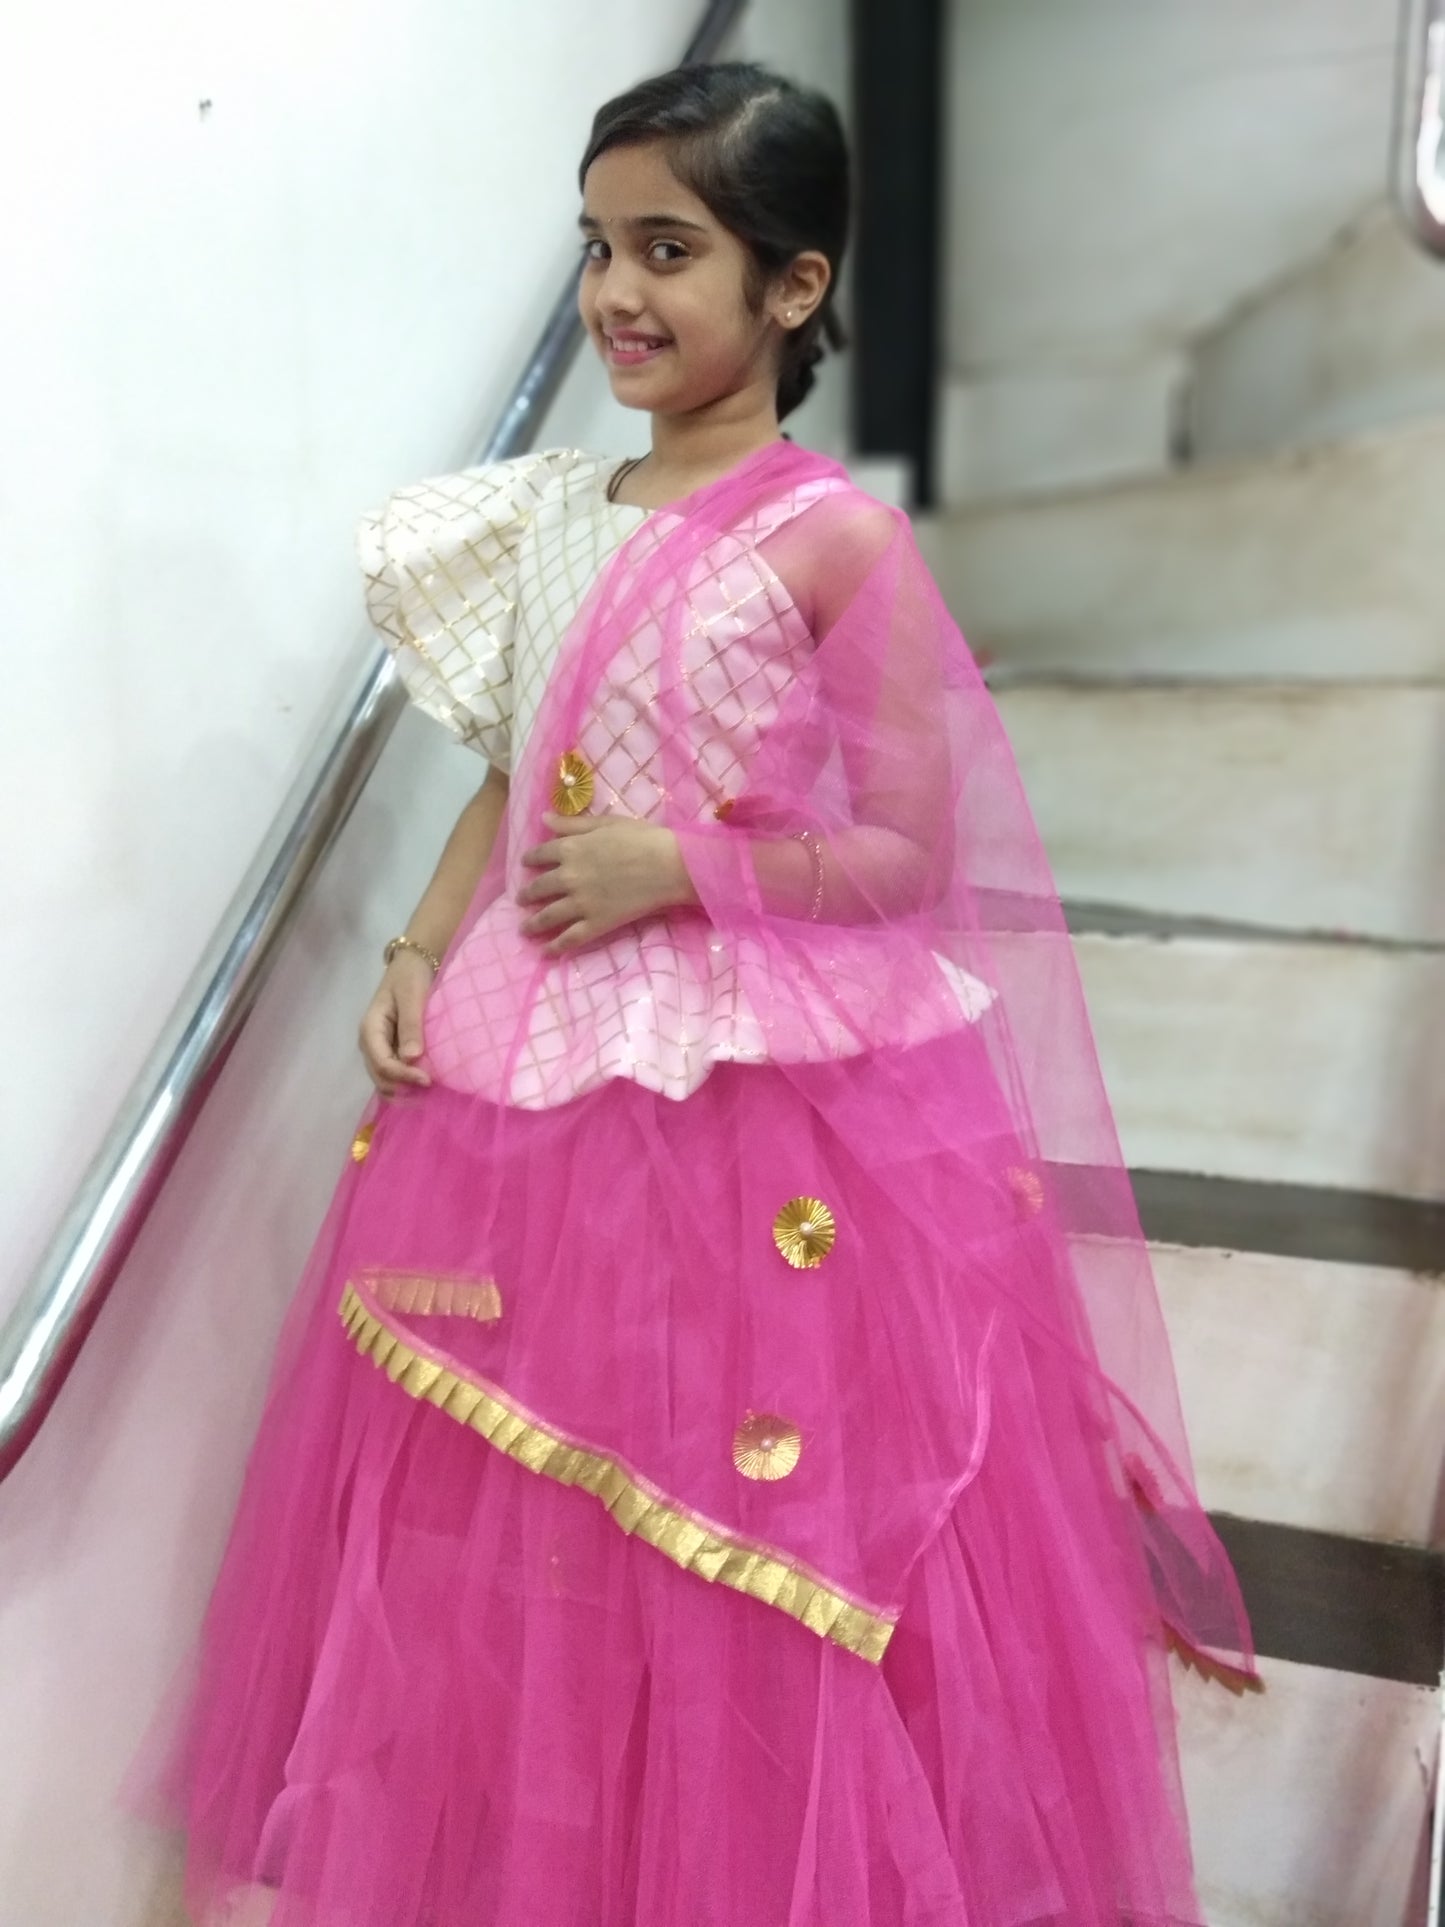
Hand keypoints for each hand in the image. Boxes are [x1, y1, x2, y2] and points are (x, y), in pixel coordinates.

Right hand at [358, 953, 433, 1095]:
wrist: (412, 965)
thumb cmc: (411, 977)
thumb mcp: (412, 997)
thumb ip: (411, 1026)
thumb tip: (411, 1058)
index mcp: (370, 1029)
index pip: (382, 1063)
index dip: (402, 1076)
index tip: (427, 1079)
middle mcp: (370, 1043)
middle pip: (380, 1077)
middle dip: (403, 1088)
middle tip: (430, 1090)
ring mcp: (380, 1048)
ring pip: (385, 1080)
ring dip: (404, 1090)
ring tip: (428, 1094)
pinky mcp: (391, 1050)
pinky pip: (395, 1073)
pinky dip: (406, 1083)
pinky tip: (424, 1087)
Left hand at [517, 812, 695, 953]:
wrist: (668, 865)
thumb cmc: (642, 838)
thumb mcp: (606, 823)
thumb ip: (572, 824)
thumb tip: (543, 818)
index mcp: (570, 849)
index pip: (540, 854)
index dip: (530, 859)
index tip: (525, 864)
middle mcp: (568, 877)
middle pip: (539, 887)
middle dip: (527, 894)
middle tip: (521, 899)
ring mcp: (581, 903)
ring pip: (548, 916)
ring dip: (532, 924)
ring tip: (524, 929)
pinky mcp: (596, 923)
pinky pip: (570, 939)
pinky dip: (555, 947)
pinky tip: (545, 951)